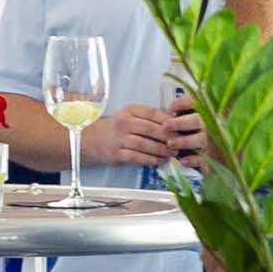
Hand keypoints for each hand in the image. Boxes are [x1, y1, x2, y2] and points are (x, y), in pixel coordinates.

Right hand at [77, 101, 197, 170]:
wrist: (94, 140)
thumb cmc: (118, 127)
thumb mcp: (131, 116)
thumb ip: (149, 117)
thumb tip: (174, 121)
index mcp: (129, 111)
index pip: (152, 113)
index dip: (168, 120)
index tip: (179, 126)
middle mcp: (123, 123)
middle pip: (150, 129)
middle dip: (167, 137)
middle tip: (179, 142)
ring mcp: (119, 139)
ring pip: (144, 145)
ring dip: (161, 150)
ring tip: (172, 153)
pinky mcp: (117, 154)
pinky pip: (137, 157)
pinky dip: (150, 160)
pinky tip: (159, 160)